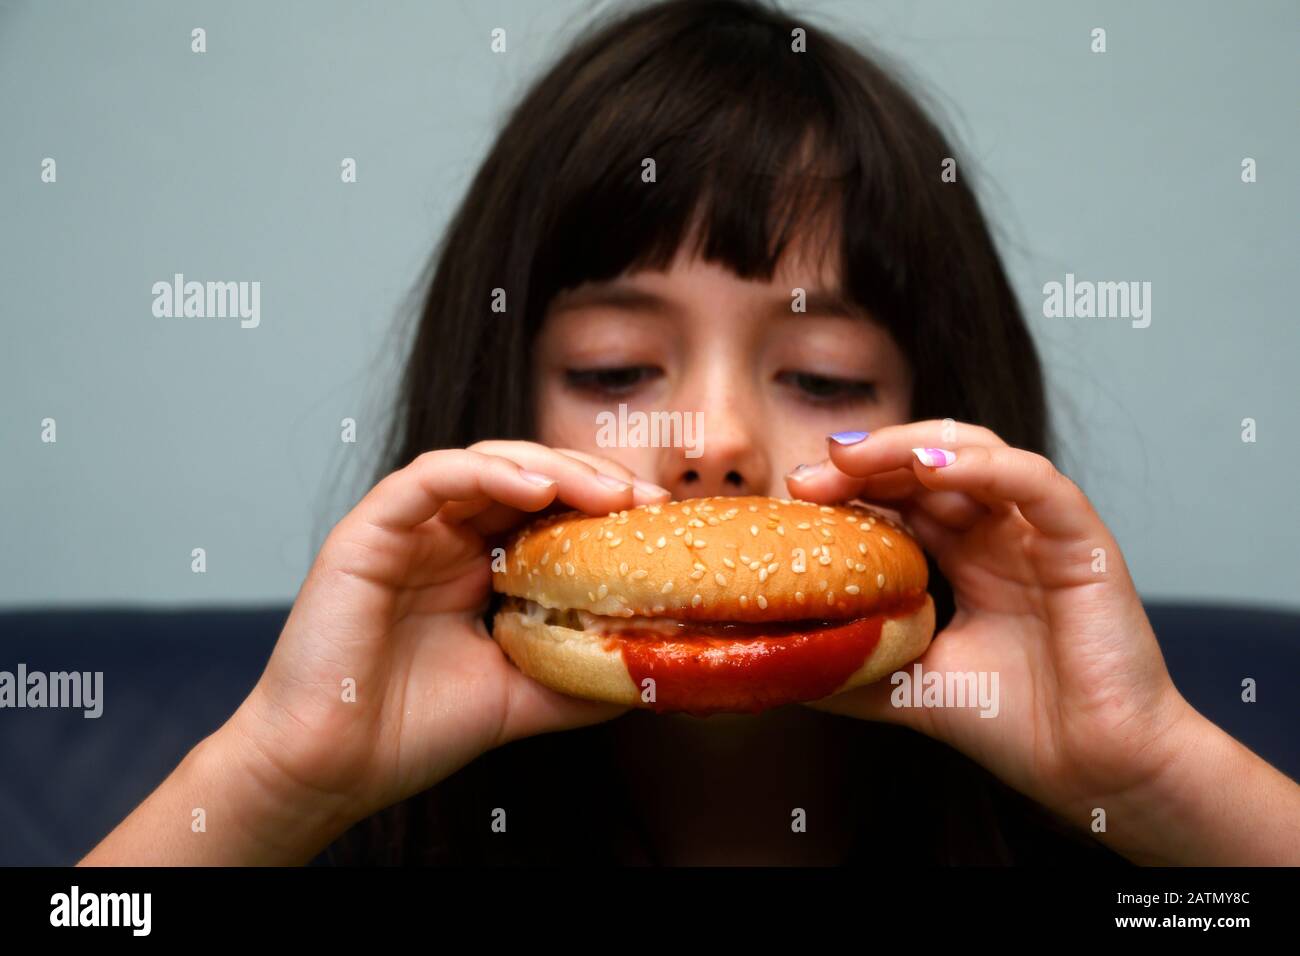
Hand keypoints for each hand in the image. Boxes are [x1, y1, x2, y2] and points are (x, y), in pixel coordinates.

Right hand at [226, 441, 669, 841]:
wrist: (332, 769)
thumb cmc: (410, 732)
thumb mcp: (521, 697)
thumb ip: (578, 676)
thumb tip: (650, 670)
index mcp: (476, 570)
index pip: (547, 512)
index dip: (602, 505)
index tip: (657, 517)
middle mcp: (443, 541)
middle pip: (524, 477)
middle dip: (588, 478)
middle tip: (641, 496)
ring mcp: (406, 532)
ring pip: (483, 465)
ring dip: (549, 468)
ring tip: (602, 490)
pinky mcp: (368, 532)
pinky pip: (429, 479)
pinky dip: (484, 473)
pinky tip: (535, 488)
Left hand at [786, 421, 1196, 843]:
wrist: (1095, 774)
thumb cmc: (1017, 728)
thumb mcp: (910, 689)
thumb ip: (855, 665)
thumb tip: (780, 665)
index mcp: (965, 557)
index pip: (901, 496)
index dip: (850, 486)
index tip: (794, 495)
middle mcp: (1001, 534)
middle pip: (930, 462)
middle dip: (867, 460)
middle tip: (811, 474)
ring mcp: (1041, 532)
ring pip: (978, 453)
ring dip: (911, 446)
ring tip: (853, 456)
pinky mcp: (1082, 542)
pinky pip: (1036, 482)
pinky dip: (983, 466)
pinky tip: (930, 467)